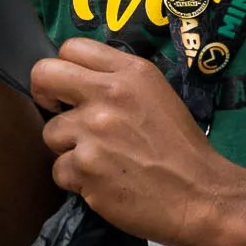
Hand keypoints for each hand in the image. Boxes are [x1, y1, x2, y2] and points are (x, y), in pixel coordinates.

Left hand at [31, 39, 238, 245]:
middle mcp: (109, 95)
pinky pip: (59, 170)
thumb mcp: (158, 95)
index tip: (70, 89)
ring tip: (100, 160)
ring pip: (50, 133)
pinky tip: (104, 183)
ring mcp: (94, 132)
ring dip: (69, 149)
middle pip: (44, 75)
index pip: (72, 48)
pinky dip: (78, 181)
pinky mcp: (85, 168)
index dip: (64, 68)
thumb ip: (119, 82)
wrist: (202, 196)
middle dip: (44, 94)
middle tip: (59, 113)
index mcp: (131, 73)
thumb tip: (80, 82)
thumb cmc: (183, 149)